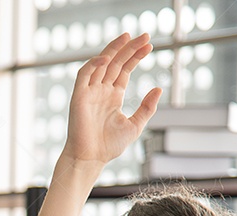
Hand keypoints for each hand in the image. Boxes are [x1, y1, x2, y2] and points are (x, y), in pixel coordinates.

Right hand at [63, 32, 161, 166]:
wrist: (90, 158)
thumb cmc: (109, 146)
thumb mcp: (135, 125)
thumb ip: (146, 107)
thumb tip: (158, 88)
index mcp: (113, 96)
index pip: (124, 70)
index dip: (136, 57)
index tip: (149, 46)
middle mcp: (101, 91)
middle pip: (115, 62)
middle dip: (129, 48)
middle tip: (145, 35)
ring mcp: (89, 92)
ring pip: (101, 63)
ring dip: (114, 49)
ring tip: (128, 37)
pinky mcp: (78, 96)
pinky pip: (84, 74)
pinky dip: (94, 63)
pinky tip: (108, 57)